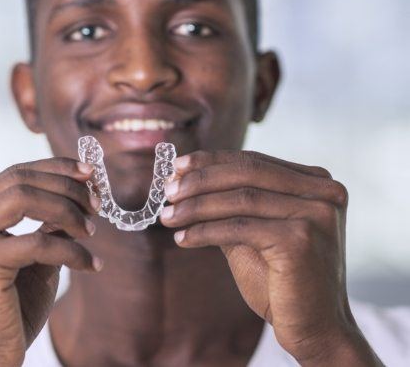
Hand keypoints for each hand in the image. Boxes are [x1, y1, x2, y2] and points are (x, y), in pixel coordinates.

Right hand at [0, 157, 101, 366]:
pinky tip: (90, 264)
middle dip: (66, 187)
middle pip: (19, 179)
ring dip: (68, 211)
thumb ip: (48, 218)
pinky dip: (71, 250)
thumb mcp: (33, 252)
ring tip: (91, 231)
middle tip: (96, 205)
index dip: (56, 168)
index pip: (14, 173)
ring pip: (24, 198)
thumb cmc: (11, 305)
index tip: (89, 173)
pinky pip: (36, 241)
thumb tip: (83, 185)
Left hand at [160, 150, 379, 364]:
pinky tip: (182, 238)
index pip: (254, 161)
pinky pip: (240, 227)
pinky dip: (205, 231)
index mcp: (315, 182)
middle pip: (247, 172)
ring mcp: (315, 213)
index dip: (212, 161)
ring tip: (168, 216)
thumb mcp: (253, 231)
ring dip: (196, 206)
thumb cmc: (281, 279)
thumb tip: (184, 179)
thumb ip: (229, 203)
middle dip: (201, 179)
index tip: (177, 165)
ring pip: (240, 198)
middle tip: (167, 189)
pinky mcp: (301, 239)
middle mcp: (323, 191)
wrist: (315, 329)